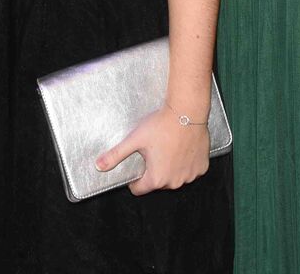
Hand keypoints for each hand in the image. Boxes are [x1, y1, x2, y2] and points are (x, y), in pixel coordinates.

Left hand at [95, 108, 210, 195]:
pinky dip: (186, 164)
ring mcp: (190, 176)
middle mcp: (174, 182)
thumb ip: (116, 155)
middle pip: (158, 183)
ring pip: (175, 177)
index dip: (135, 177)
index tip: (138, 162)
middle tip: (153, 150)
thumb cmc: (161, 125)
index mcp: (156, 179)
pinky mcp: (201, 168)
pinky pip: (190, 171)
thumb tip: (98, 166)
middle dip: (154, 170)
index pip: (139, 189)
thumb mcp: (134, 139)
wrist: (187, 111)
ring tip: (168, 147)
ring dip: (171, 168)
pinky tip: (182, 148)